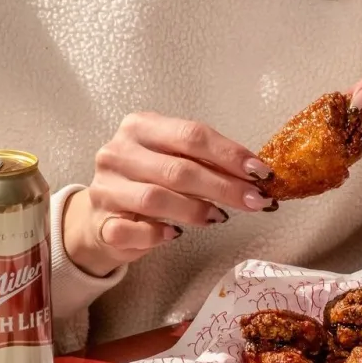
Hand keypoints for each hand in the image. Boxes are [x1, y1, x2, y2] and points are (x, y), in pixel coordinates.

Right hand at [63, 112, 276, 276]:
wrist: (101, 218)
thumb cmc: (147, 185)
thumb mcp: (173, 161)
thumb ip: (206, 164)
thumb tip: (255, 176)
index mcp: (140, 127)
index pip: (191, 135)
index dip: (230, 154)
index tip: (260, 173)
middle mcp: (118, 152)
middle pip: (179, 169)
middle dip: (223, 187)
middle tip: (254, 201)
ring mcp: (106, 188)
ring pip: (156, 198)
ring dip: (195, 210)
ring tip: (219, 217)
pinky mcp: (102, 222)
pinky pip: (133, 230)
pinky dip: (157, 234)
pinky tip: (174, 235)